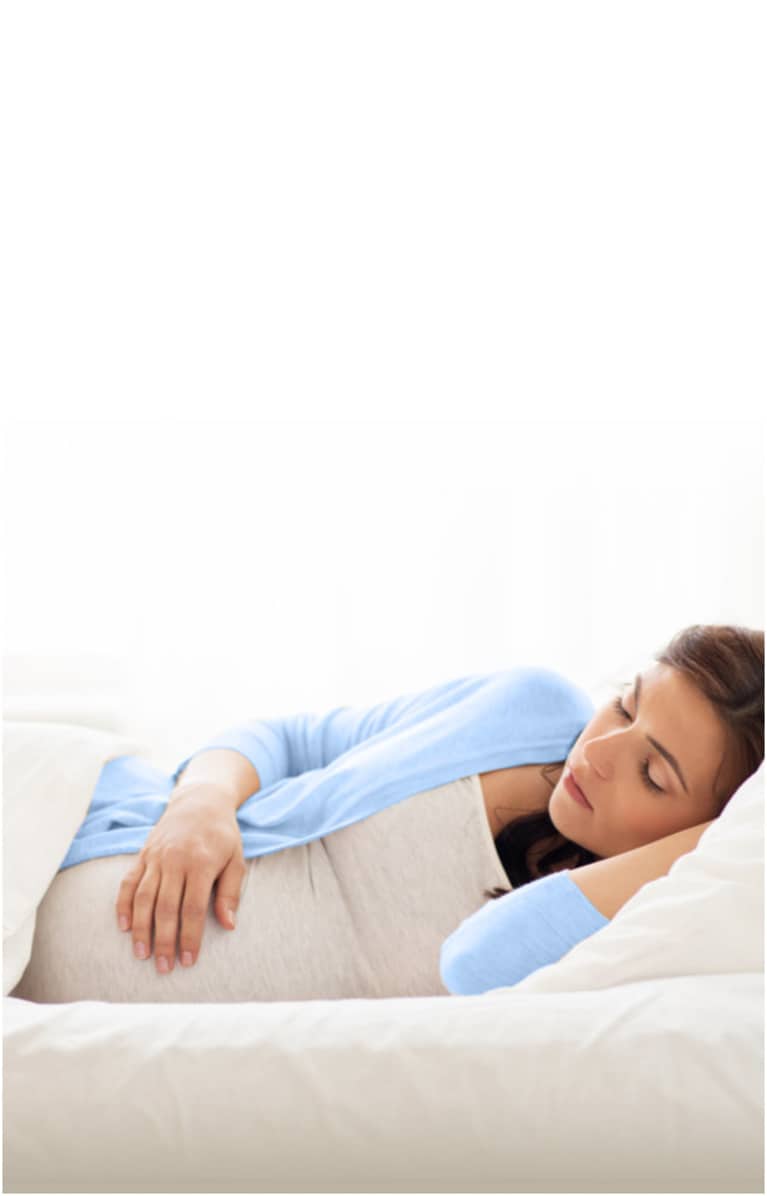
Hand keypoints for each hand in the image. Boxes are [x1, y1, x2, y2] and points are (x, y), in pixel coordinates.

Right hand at [115, 784, 245, 972]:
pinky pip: (129, 882)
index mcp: (201, 862)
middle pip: (165, 908)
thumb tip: (228, 925)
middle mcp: (175, 860)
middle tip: (164, 968)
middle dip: (164, 941)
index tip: (188, 961)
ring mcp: (155, 857)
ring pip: (143, 898)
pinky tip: (124, 926)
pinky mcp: (143, 854)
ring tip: (142, 955)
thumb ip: (231, 892)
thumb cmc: (222, 835)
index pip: (193, 908)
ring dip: (141, 929)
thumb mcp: (236, 859)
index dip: (190, 937)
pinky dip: (123, 905)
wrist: (200, 801)